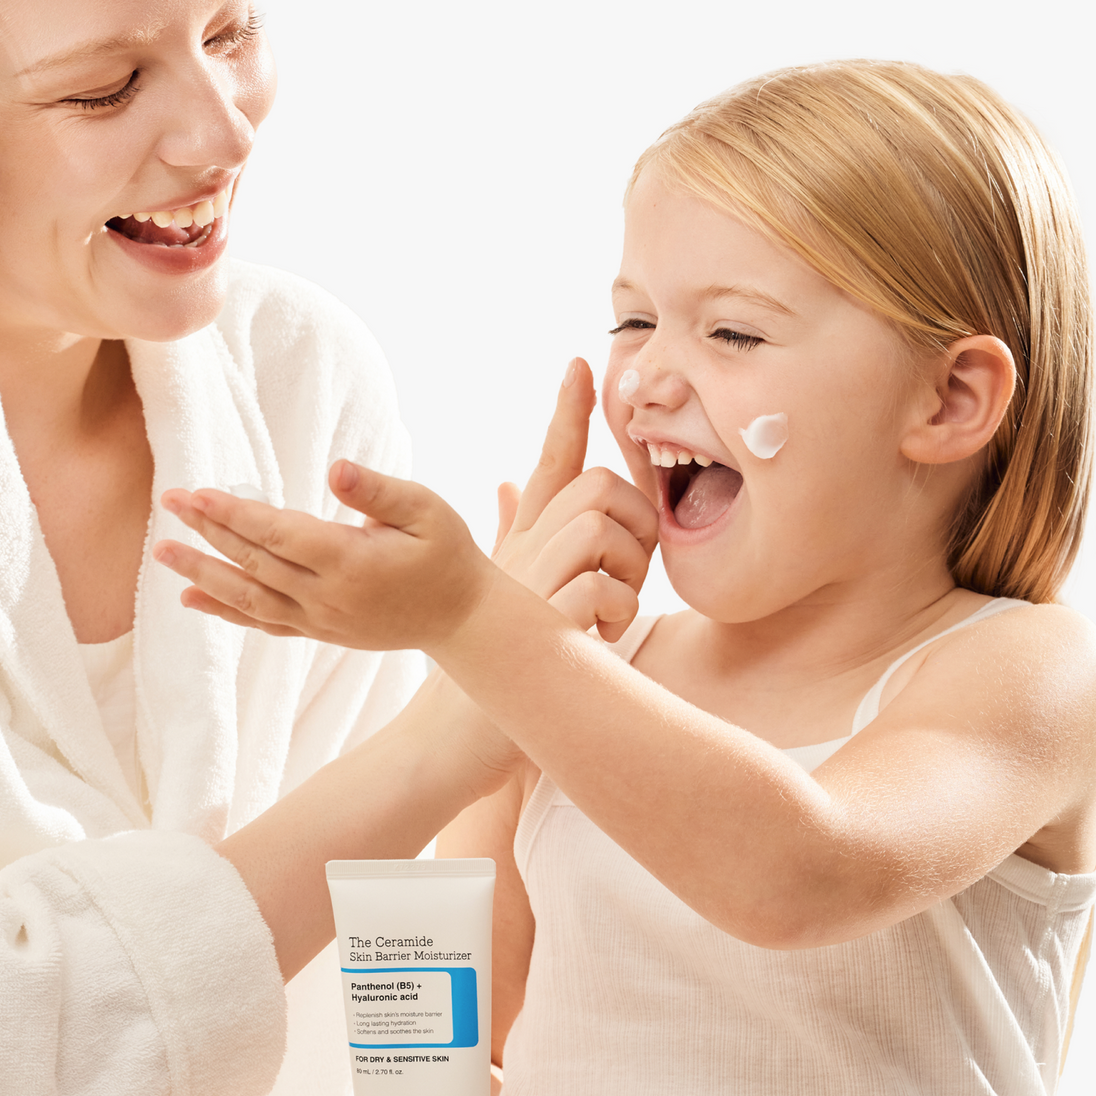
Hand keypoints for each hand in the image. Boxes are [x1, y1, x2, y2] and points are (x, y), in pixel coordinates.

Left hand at [154, 465, 496, 653]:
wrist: (463, 618)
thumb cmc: (448, 555)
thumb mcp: (427, 510)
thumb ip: (379, 491)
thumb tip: (336, 469)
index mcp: (350, 561)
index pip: (277, 533)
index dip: (233, 513)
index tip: (196, 493)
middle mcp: (327, 597)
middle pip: (254, 561)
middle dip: (207, 531)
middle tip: (167, 503)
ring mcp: (321, 620)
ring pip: (249, 597)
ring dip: (203, 573)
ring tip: (161, 554)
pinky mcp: (322, 632)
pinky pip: (264, 623)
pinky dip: (226, 611)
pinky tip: (194, 598)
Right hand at [490, 358, 657, 641]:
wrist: (457, 731)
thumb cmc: (495, 658)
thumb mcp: (507, 587)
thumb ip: (511, 532)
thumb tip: (507, 483)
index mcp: (525, 541)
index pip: (549, 462)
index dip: (566, 413)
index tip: (579, 364)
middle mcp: (525, 552)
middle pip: (595, 486)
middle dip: (637, 518)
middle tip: (632, 571)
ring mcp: (531, 585)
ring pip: (598, 526)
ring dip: (629, 569)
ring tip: (614, 611)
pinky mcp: (543, 626)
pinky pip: (598, 586)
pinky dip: (616, 609)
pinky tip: (605, 636)